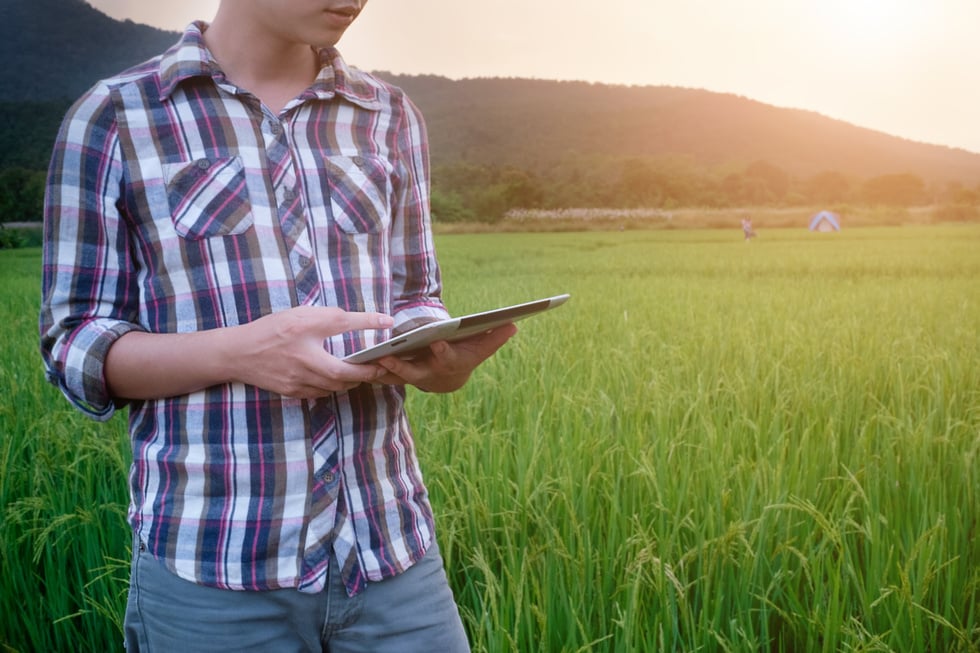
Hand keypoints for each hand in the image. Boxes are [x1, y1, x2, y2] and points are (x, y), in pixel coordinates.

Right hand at [232, 306, 393, 397]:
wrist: (239, 353)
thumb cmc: (272, 329)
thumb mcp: (301, 314)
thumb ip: (330, 317)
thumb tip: (358, 320)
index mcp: (305, 338)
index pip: (343, 332)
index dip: (367, 331)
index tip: (387, 326)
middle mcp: (303, 362)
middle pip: (342, 374)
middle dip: (365, 372)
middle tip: (379, 366)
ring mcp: (297, 381)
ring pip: (333, 387)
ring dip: (350, 381)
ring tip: (362, 372)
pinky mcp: (292, 391)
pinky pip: (320, 393)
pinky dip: (332, 387)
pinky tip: (337, 380)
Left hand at [374, 323, 518, 392]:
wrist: (449, 378)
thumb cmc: (466, 355)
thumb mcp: (481, 347)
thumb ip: (495, 336)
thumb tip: (514, 324)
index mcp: (450, 364)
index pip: (447, 358)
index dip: (443, 351)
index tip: (437, 342)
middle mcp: (430, 374)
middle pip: (414, 373)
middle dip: (401, 367)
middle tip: (388, 356)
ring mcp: (413, 377)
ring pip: (395, 377)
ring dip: (381, 371)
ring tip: (367, 359)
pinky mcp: (399, 376)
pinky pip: (384, 376)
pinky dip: (372, 371)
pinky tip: (359, 362)